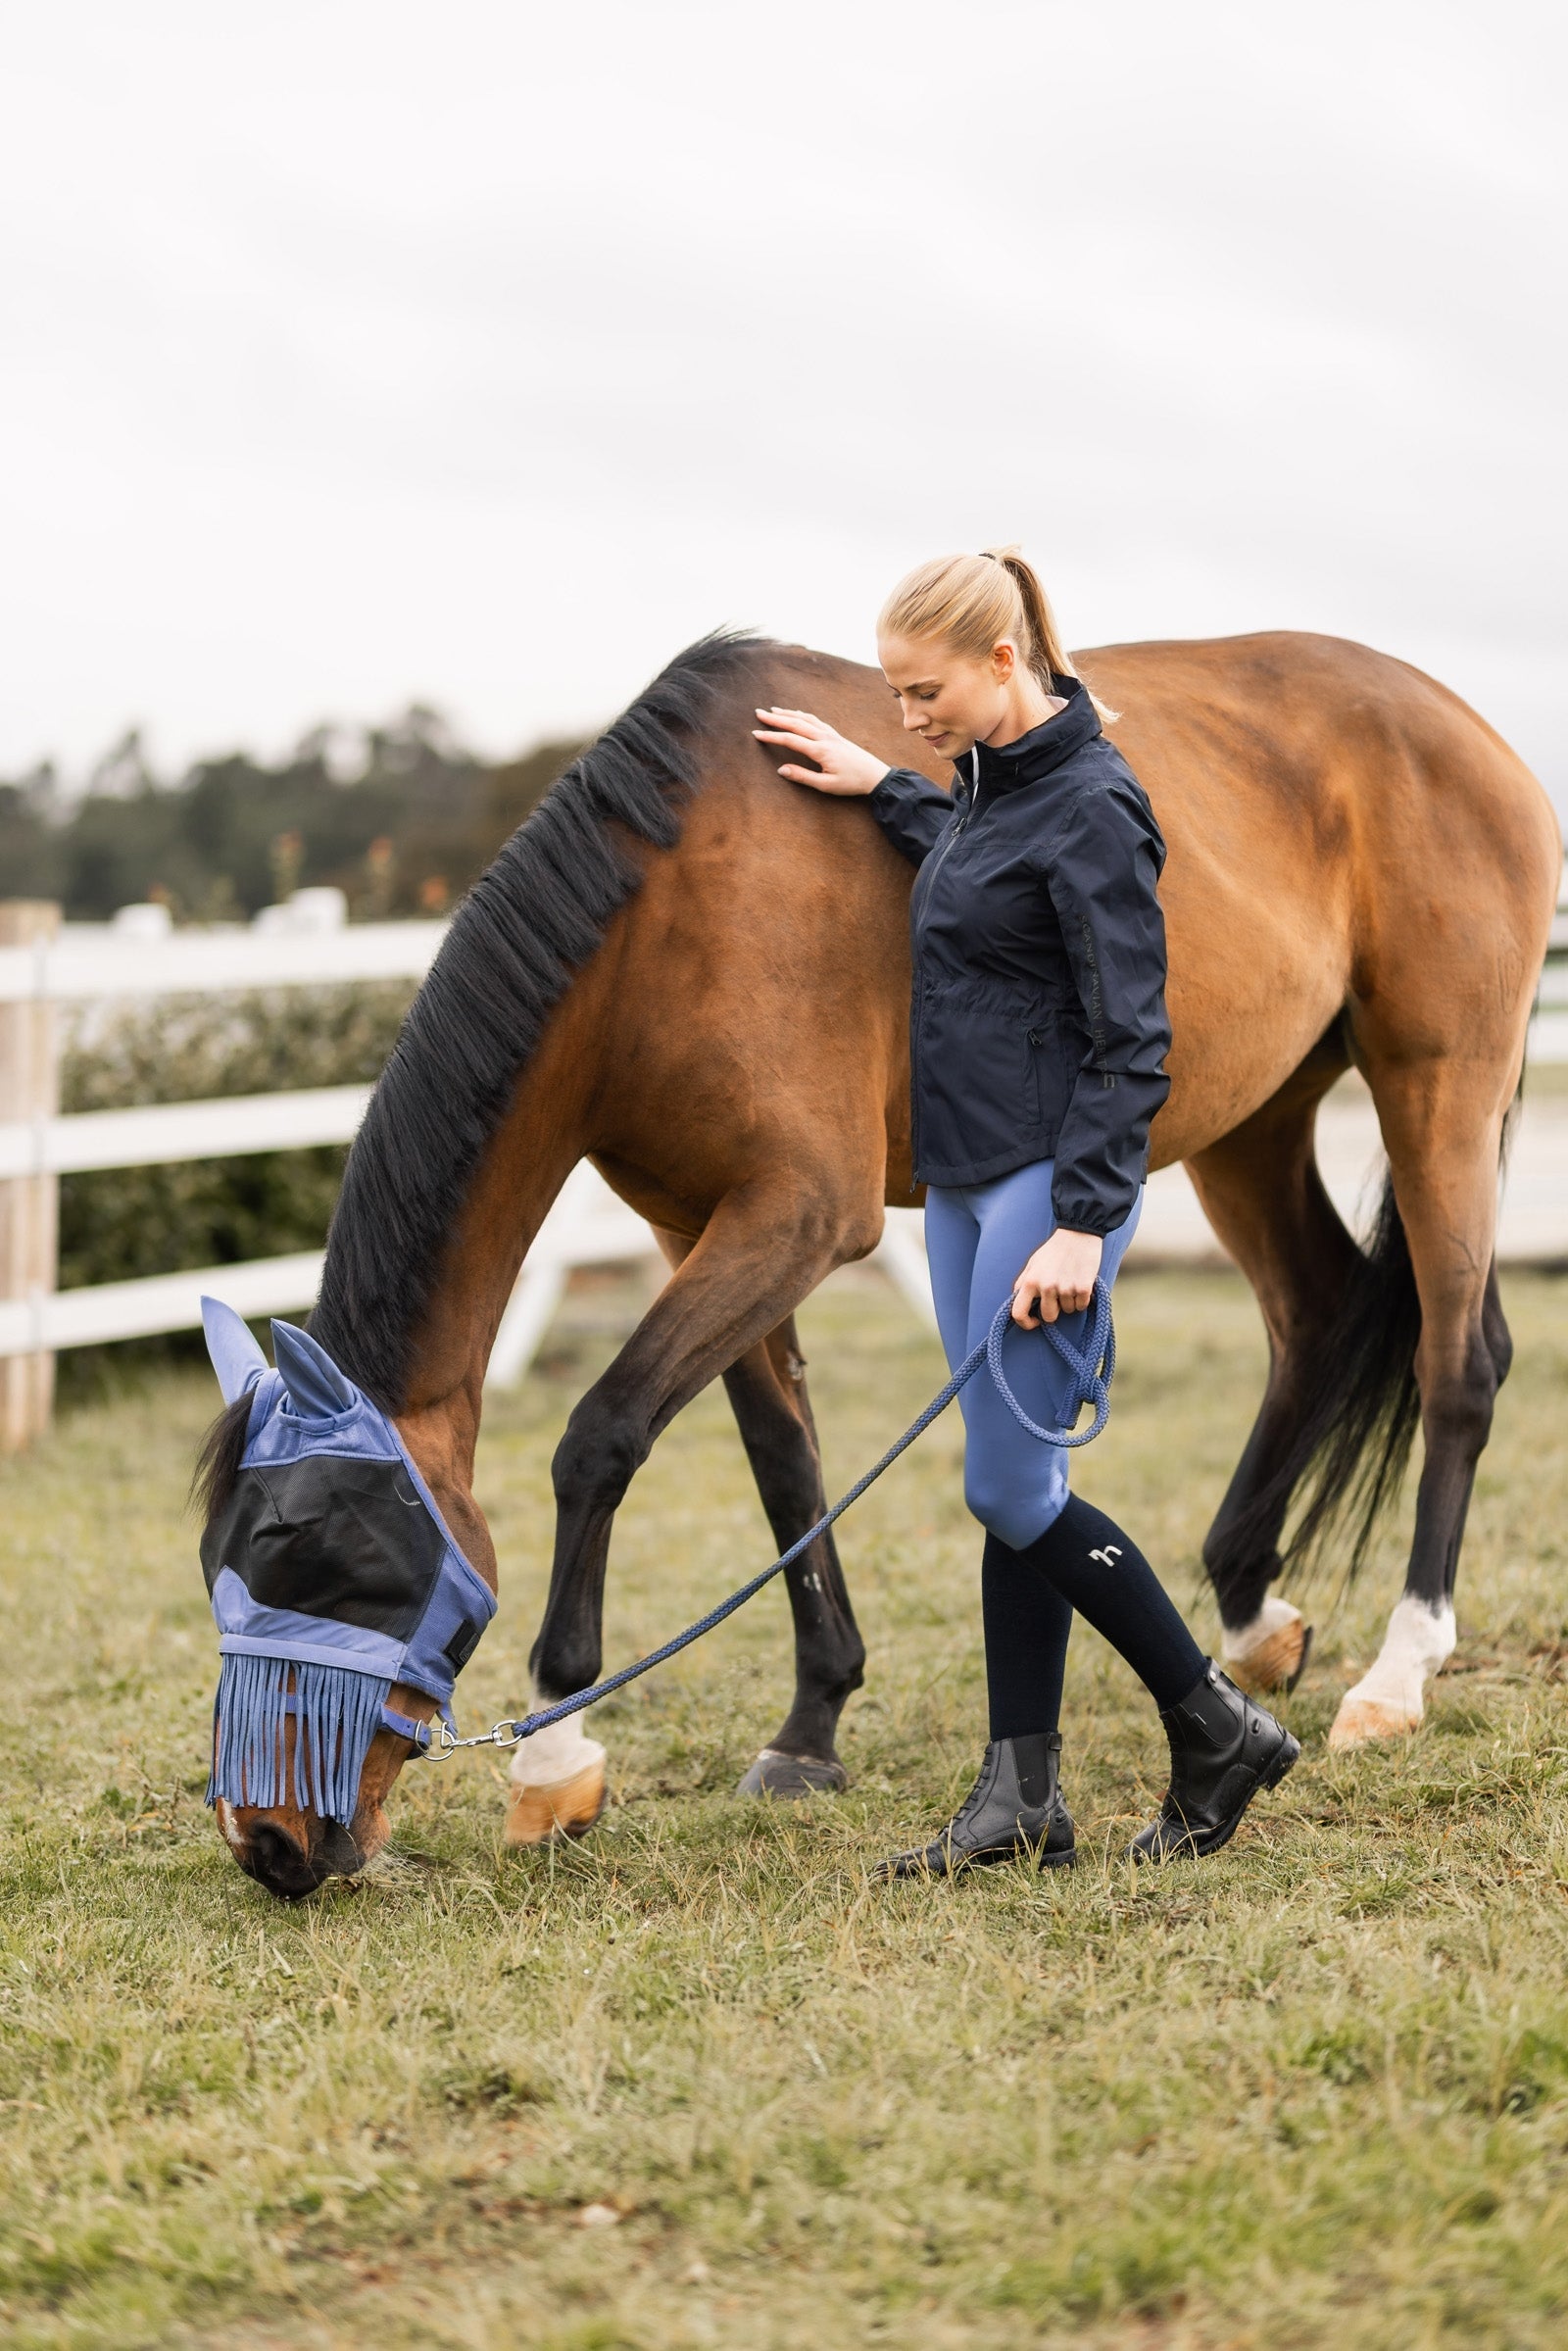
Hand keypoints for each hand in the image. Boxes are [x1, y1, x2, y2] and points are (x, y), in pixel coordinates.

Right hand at [753, 706, 889, 795]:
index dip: (771, 736)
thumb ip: (803, 777)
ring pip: (805, 719)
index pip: (790, 739)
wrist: (875, 775)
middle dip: (775, 718)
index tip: (756, 733)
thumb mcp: (826, 785)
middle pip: (795, 724)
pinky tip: (797, 714)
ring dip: (788, 713)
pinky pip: (816, 720)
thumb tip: (781, 769)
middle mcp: (824, 738)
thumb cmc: (851, 783)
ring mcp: (831, 734)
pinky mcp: (836, 735)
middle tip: (758, 713)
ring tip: (774, 710)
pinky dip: (803, 715)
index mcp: (820, 750)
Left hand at [1012, 1228, 1102, 1326]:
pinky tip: (1081, 1283)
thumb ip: (1023, 1283)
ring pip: (1068, 1311)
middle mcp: (1046, 1287)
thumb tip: (1016, 1302)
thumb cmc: (1054, 1250)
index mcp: (1030, 1281)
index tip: (1034, 1322)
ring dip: (1070, 1302)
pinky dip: (1083, 1299)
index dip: (1025, 1323)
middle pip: (1049, 1317)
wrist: (1078, 1233)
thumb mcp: (1032, 1264)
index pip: (1018, 1313)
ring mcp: (1065, 1288)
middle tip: (1059, 1297)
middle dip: (1054, 1311)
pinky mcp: (1083, 1288)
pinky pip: (1082, 1306)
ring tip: (1071, 1282)